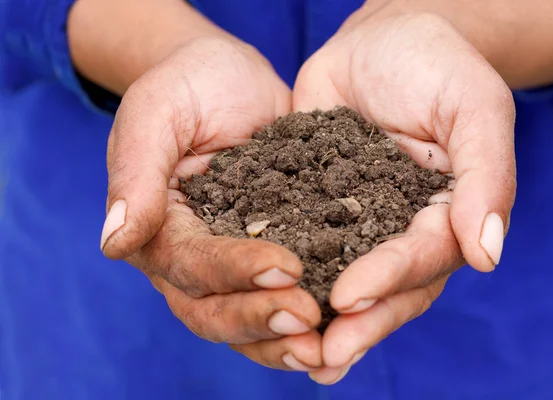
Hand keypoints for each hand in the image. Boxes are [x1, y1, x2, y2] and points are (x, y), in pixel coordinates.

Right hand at [100, 36, 322, 370]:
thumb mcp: (158, 114)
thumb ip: (136, 173)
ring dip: (282, 341)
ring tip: (326, 350)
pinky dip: (304, 323)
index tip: (285, 268)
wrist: (228, 78)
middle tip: (310, 324)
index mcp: (158, 230)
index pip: (190, 265)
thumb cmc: (187, 85)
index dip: (235, 273)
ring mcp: (230, 261)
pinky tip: (339, 333)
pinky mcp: (272, 251)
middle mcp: (190, 258)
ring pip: (246, 318)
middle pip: (214, 311)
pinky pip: (280, 297)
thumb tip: (114, 244)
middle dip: (261, 320)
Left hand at [294, 7, 515, 383]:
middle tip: (319, 355)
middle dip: (356, 323)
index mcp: (445, 216)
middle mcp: (401, 230)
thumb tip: (488, 256)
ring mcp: (356, 221)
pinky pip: (301, 242)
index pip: (423, 259)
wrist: (382, 40)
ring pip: (342, 278)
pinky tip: (256, 296)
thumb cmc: (437, 65)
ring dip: (318, 317)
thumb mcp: (474, 107)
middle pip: (385, 288)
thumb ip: (486, 177)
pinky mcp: (314, 205)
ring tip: (290, 352)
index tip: (348, 297)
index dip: (388, 279)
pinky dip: (284, 272)